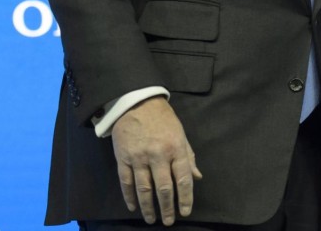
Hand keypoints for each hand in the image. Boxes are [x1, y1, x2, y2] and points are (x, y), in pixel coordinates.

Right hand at [111, 96, 202, 225]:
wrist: (136, 102)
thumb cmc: (163, 119)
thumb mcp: (181, 133)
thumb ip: (188, 156)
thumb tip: (197, 177)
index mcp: (176, 148)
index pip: (183, 178)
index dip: (185, 197)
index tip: (185, 212)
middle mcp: (158, 155)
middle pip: (164, 188)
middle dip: (167, 207)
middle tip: (168, 222)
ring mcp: (139, 157)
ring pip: (144, 188)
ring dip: (148, 207)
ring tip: (151, 219)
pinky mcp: (123, 158)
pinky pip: (126, 182)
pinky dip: (129, 196)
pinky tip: (134, 207)